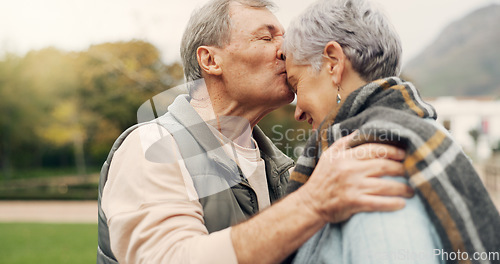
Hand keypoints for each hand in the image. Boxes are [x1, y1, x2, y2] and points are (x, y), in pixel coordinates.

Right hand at [297, 131, 411, 223]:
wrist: (311, 203)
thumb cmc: (322, 179)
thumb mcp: (329, 155)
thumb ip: (344, 142)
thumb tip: (361, 131)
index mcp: (344, 156)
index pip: (374, 148)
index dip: (392, 150)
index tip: (404, 153)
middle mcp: (349, 169)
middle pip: (383, 165)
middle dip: (401, 168)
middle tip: (413, 170)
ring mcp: (352, 186)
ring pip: (385, 185)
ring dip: (403, 188)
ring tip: (412, 189)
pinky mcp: (354, 203)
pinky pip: (378, 203)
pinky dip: (393, 203)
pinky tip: (402, 204)